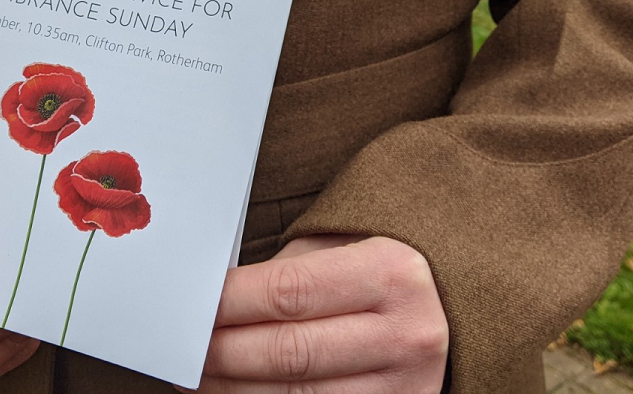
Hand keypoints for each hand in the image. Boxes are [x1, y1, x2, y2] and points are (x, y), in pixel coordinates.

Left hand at [190, 235, 448, 392]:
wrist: (452, 310)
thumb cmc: (380, 275)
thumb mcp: (343, 252)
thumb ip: (285, 275)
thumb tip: (209, 304)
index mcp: (391, 272)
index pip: (288, 291)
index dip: (228, 304)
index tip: (188, 308)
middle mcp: (407, 333)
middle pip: (287, 353)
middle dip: (221, 354)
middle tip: (181, 350)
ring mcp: (406, 387)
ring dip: (233, 391)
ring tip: (197, 379)